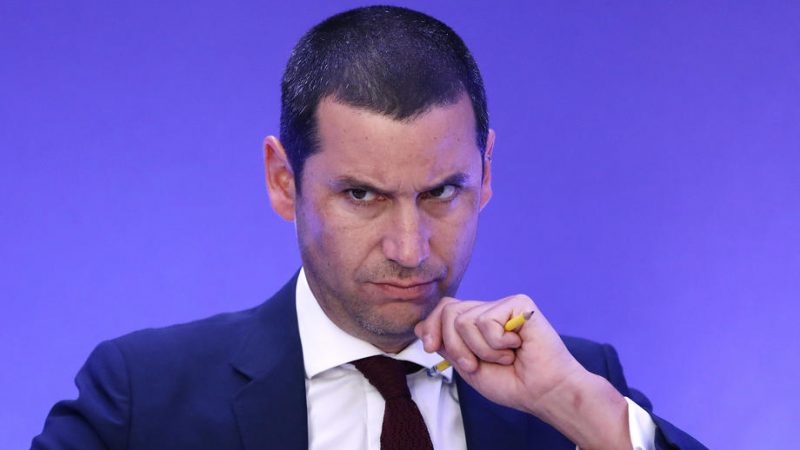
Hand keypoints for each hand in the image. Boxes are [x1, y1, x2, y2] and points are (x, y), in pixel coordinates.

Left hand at [414, 295, 631, 449]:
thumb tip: (420, 325)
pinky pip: (486, 322)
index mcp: (475, 323)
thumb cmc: (511, 383)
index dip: (431, 327)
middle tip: (475, 365)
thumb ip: (446, 345)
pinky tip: (517, 347)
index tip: (432, 349)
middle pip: (448, 310)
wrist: (543, 391)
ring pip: (464, 320)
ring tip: (504, 357)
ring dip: (481, 351)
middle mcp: (488, 310)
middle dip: (455, 346)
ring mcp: (503, 305)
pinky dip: (497, 345)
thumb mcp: (468, 367)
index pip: (443, 309)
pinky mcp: (518, 303)